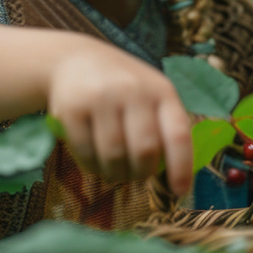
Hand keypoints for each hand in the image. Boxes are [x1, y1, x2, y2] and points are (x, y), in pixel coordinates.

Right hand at [46, 39, 192, 195]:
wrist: (74, 60)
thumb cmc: (121, 86)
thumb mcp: (150, 95)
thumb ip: (163, 128)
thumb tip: (173, 177)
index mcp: (161, 90)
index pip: (178, 135)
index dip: (181, 168)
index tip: (179, 192)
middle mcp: (133, 90)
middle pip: (144, 151)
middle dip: (141, 173)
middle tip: (136, 175)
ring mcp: (101, 98)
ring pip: (114, 157)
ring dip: (115, 174)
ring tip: (114, 170)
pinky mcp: (72, 108)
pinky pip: (86, 154)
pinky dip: (92, 167)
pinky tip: (94, 160)